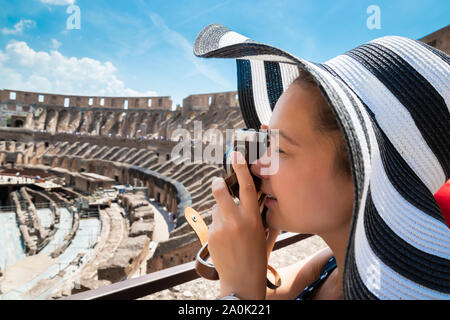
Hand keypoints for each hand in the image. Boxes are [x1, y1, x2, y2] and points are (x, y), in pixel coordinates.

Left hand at [209, 151, 266, 299]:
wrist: (242, 282)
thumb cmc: (257, 257)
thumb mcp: (263, 234)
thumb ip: (259, 215)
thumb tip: (254, 198)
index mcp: (253, 218)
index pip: (247, 187)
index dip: (241, 168)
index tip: (235, 154)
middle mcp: (236, 221)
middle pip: (220, 192)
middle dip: (217, 184)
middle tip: (218, 182)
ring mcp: (221, 229)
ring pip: (216, 209)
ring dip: (220, 212)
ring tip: (229, 230)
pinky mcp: (211, 237)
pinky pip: (212, 222)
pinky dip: (217, 226)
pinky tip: (225, 240)